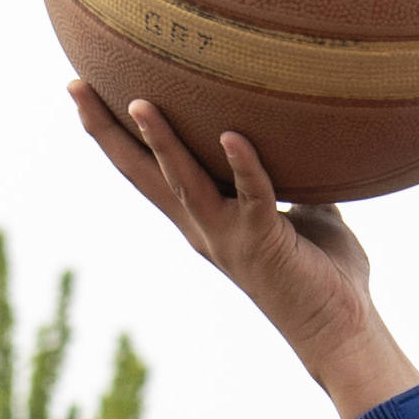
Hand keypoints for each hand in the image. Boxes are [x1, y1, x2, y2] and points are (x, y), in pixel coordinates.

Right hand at [70, 83, 418, 418]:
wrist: (342, 330)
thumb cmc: (325, 275)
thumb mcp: (307, 215)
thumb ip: (292, 183)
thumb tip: (306, 147)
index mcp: (204, 220)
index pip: (147, 171)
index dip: (114, 134)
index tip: (86, 91)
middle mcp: (204, 229)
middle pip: (142, 174)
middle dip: (106, 131)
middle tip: (75, 87)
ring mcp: (229, 237)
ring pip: (184, 184)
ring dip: (162, 144)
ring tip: (140, 104)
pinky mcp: (263, 242)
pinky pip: (253, 197)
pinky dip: (244, 166)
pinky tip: (232, 135)